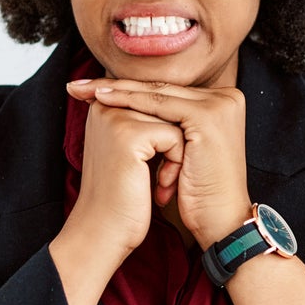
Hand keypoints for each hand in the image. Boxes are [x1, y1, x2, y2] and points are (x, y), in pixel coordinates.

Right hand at [62, 95, 185, 260]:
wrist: (104, 231)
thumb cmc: (122, 197)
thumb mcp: (132, 152)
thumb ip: (146, 123)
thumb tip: (180, 106)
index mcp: (104, 106)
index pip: (157, 105)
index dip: (165, 139)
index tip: (148, 169)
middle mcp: (106, 105)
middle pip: (167, 111)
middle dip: (172, 146)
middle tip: (159, 179)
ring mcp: (116, 118)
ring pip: (174, 122)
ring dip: (177, 156)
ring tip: (160, 183)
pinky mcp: (129, 135)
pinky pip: (175, 137)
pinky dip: (176, 164)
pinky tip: (161, 186)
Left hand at [67, 77, 253, 248]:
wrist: (220, 220)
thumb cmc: (198, 191)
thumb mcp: (182, 150)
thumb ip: (166, 123)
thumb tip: (128, 103)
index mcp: (221, 102)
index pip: (165, 92)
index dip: (128, 89)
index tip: (91, 89)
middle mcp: (226, 97)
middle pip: (160, 89)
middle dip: (116, 86)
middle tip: (78, 85)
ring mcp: (219, 104)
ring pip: (157, 94)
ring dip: (118, 91)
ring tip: (84, 90)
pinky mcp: (208, 116)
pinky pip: (159, 105)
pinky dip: (129, 101)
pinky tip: (104, 98)